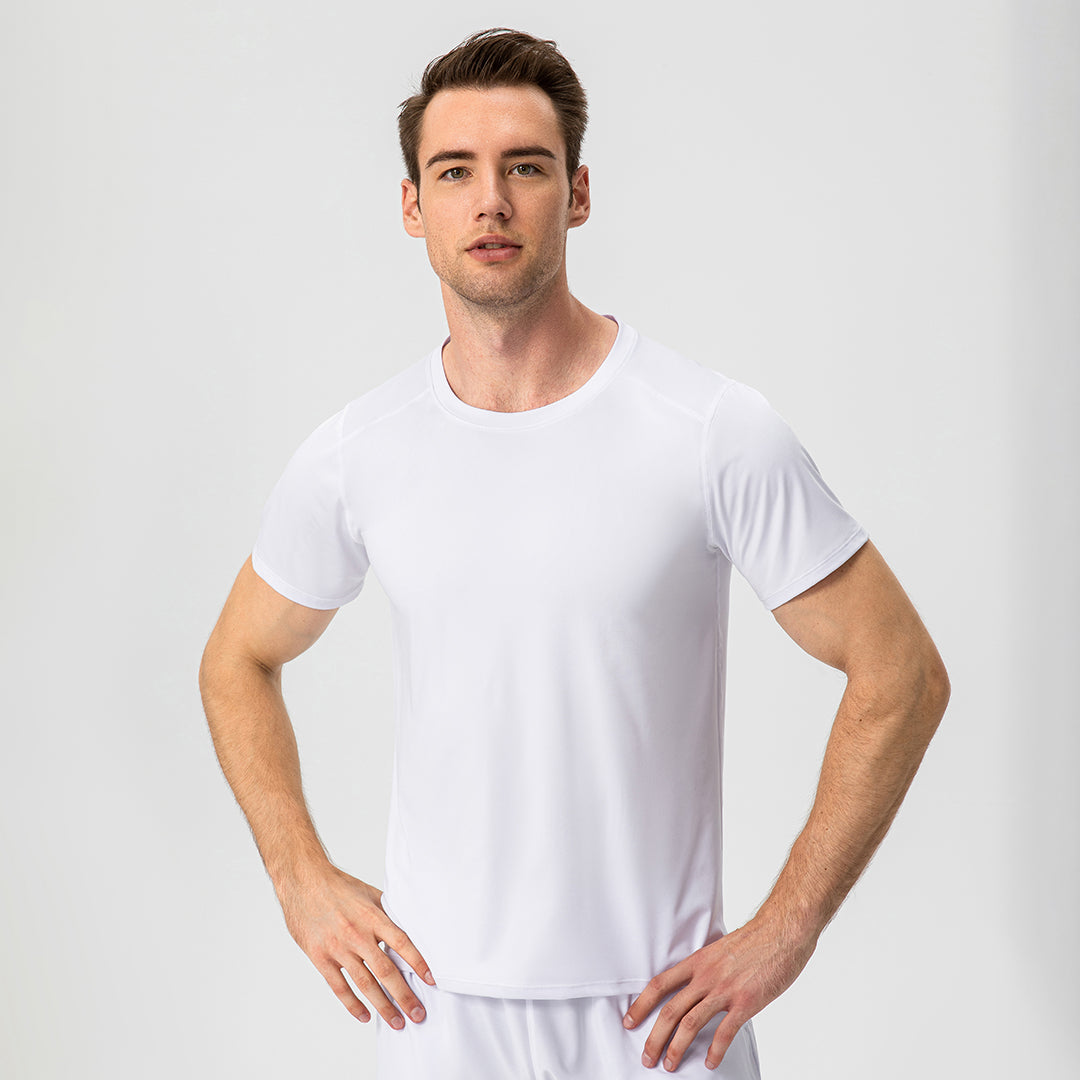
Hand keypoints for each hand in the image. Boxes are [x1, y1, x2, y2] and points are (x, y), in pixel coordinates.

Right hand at [276, 865, 434, 1028]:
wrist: (303, 882)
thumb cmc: (338, 886)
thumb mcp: (369, 893)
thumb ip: (387, 912)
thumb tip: (409, 925)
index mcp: (373, 917)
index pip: (401, 943)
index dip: (418, 963)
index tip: (431, 980)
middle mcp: (357, 934)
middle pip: (386, 970)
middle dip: (404, 995)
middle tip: (418, 1014)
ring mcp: (338, 948)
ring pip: (365, 984)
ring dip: (383, 1006)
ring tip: (397, 1022)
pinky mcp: (320, 957)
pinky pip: (339, 986)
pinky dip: (352, 1004)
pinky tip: (364, 1016)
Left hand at [623, 916, 814, 1071]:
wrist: (781, 932)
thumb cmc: (755, 940)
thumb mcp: (720, 948)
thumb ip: (706, 968)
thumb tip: (696, 986)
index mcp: (698, 961)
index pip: (660, 984)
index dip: (641, 1004)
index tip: (629, 1021)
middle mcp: (706, 976)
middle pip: (670, 1010)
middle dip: (654, 1037)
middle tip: (647, 1056)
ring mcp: (725, 990)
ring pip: (690, 1024)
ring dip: (676, 1048)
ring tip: (670, 1064)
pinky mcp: (745, 1003)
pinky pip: (724, 1033)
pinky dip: (714, 1051)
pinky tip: (710, 1063)